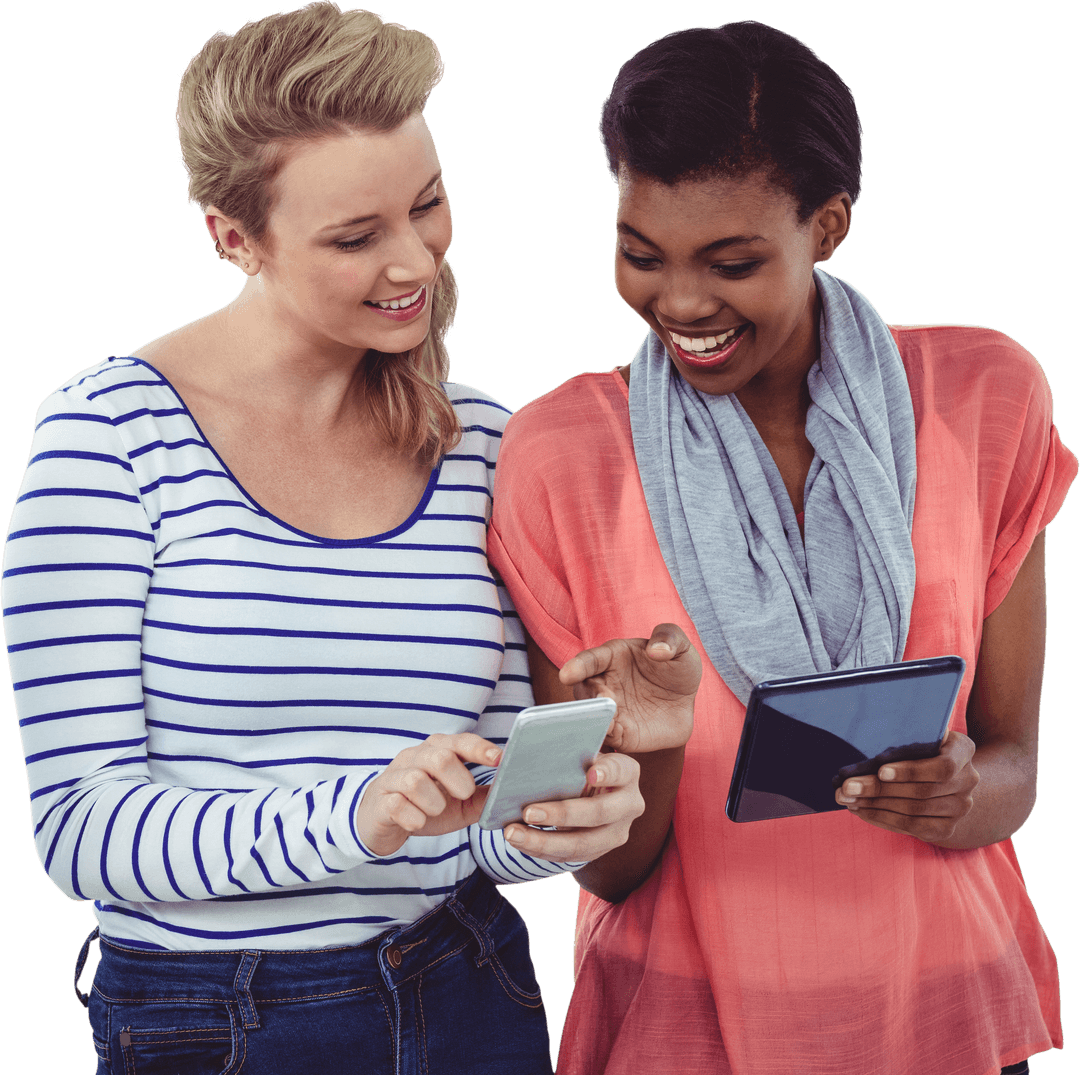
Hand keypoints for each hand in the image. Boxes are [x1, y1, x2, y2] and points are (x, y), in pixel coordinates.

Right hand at [356, 733, 500, 856]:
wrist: (381, 821)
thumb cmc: (424, 806)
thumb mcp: (459, 804)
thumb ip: (482, 797)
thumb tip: (510, 792)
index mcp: (436, 751)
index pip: (459, 742)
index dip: (479, 748)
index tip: (499, 758)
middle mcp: (414, 758)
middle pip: (440, 757)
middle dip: (458, 779)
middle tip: (463, 795)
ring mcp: (395, 777)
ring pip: (416, 781)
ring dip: (433, 802)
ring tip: (434, 811)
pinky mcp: (381, 800)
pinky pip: (397, 805)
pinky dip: (413, 818)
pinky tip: (416, 822)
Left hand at [503, 752, 644, 861]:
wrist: (594, 790)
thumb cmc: (583, 765)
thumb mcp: (583, 755)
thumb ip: (569, 755)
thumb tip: (530, 756)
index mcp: (627, 772)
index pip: (620, 771)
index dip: (607, 773)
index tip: (590, 773)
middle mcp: (628, 804)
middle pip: (599, 813)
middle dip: (562, 814)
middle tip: (528, 812)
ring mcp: (616, 832)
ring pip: (582, 844)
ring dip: (542, 841)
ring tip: (512, 834)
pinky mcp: (599, 851)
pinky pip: (569, 856)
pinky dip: (540, 849)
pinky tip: (519, 841)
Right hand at [559, 623, 700, 752]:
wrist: (685, 703)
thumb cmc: (676, 668)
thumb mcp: (680, 647)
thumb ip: (669, 639)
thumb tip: (657, 650)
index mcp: (612, 658)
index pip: (589, 660)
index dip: (577, 666)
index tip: (567, 674)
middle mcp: (603, 683)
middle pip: (583, 691)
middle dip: (586, 698)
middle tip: (598, 702)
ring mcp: (609, 709)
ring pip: (590, 716)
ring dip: (593, 720)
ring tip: (605, 722)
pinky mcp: (618, 733)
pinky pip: (606, 737)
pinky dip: (605, 737)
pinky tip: (613, 735)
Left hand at [835, 730, 979, 843]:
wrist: (946, 779)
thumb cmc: (922, 748)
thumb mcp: (921, 734)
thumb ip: (908, 733)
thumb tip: (873, 732)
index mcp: (963, 750)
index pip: (942, 766)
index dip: (911, 771)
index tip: (880, 771)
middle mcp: (968, 780)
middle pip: (921, 791)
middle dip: (878, 789)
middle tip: (846, 787)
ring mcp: (960, 807)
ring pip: (913, 811)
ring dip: (875, 805)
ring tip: (848, 799)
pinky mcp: (946, 828)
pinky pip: (912, 827)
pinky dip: (882, 819)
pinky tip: (861, 811)